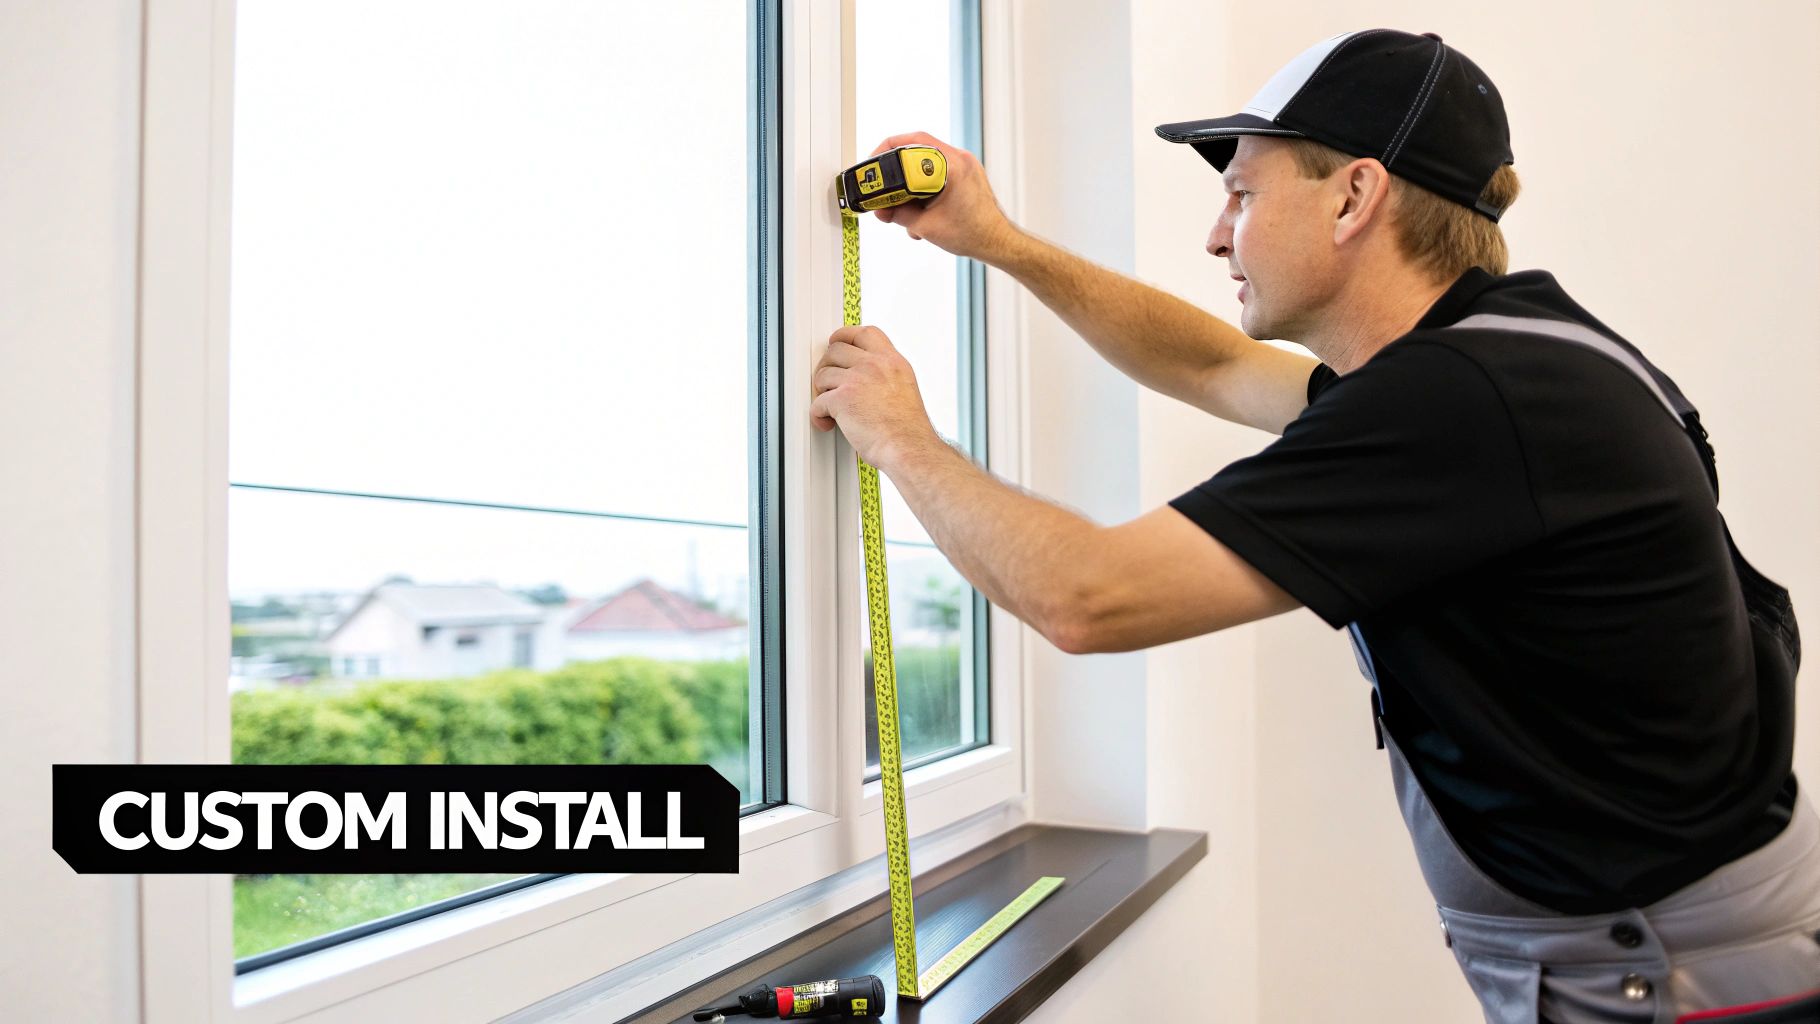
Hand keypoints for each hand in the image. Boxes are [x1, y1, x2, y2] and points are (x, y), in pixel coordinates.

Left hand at [809, 325, 938, 471]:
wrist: (908, 447)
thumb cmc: (908, 429)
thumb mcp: (905, 388)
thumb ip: (885, 376)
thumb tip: (864, 377)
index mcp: (892, 362)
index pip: (865, 334)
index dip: (845, 335)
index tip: (837, 342)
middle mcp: (875, 365)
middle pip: (837, 349)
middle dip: (827, 365)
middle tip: (828, 382)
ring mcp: (857, 379)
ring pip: (823, 374)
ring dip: (822, 392)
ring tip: (831, 407)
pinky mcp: (842, 399)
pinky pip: (818, 402)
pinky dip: (818, 415)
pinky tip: (827, 423)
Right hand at [868, 131, 1016, 262]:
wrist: (997, 242)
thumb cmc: (972, 234)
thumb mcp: (926, 226)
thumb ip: (899, 214)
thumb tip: (880, 209)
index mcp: (952, 165)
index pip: (912, 143)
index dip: (887, 151)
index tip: (874, 166)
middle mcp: (960, 159)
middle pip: (916, 152)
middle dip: (895, 172)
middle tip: (881, 186)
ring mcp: (964, 165)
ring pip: (924, 165)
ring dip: (909, 186)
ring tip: (903, 210)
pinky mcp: (965, 175)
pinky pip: (936, 174)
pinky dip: (922, 190)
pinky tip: (919, 213)